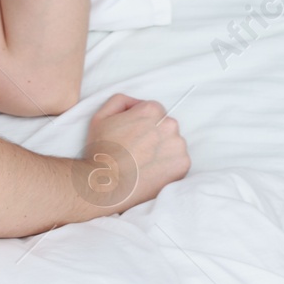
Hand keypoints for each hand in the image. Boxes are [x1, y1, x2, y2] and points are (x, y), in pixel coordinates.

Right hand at [74, 92, 189, 212]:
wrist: (107, 183)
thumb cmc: (101, 150)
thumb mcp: (100, 116)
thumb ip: (120, 101)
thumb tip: (136, 103)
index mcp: (151, 111)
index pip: (153, 110)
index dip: (140, 121)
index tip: (131, 134)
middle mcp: (169, 125)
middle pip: (165, 126)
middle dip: (153, 134)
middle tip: (135, 148)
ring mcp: (178, 146)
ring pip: (172, 143)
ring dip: (161, 149)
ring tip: (142, 161)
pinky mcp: (183, 165)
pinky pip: (177, 160)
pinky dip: (167, 165)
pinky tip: (150, 170)